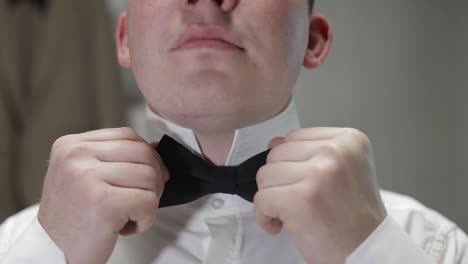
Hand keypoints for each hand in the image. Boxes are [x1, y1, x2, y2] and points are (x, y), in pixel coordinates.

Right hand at [38, 128, 168, 263]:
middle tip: (141, 200)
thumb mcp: (86, 177)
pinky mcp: (103, 202)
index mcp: (71, 145)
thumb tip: (155, 148)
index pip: (127, 135)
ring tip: (128, 215)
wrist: (53, 253)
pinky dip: (146, 219)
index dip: (148, 156)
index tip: (147, 177)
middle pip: (143, 153)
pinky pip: (148, 201)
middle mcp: (76, 156)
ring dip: (149, 201)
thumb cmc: (74, 218)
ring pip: (150, 176)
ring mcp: (87, 177)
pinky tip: (125, 227)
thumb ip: (116, 158)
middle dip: (154, 179)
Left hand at [254, 127, 386, 263]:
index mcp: (349, 140)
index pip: (294, 137)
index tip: (307, 186)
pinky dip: (264, 216)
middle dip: (280, 182)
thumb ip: (309, 152)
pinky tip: (282, 225)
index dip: (292, 165)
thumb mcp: (342, 171)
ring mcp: (320, 173)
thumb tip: (274, 143)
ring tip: (295, 213)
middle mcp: (336, 151)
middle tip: (301, 203)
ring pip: (265, 175)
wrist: (367, 253)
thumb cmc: (354, 218)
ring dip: (272, 199)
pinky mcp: (302, 197)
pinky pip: (261, 198)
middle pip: (276, 154)